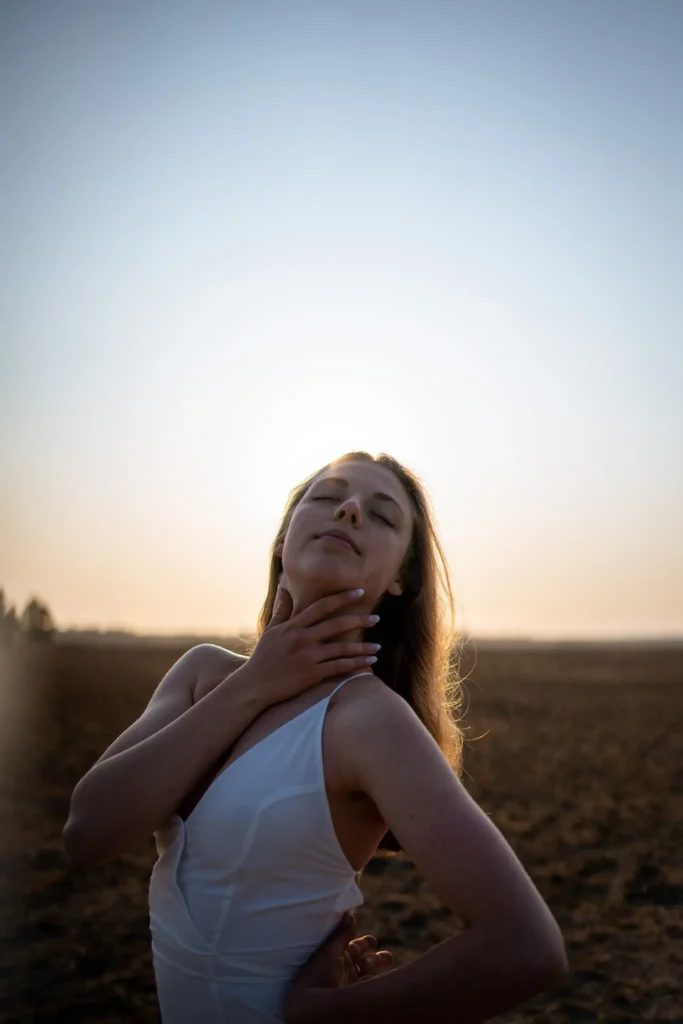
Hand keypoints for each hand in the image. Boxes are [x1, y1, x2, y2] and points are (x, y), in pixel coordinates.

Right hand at [239, 586, 380, 705]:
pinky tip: (369, 663)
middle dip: (359, 620)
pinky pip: (339, 667)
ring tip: (378, 646)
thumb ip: (282, 609)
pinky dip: (356, 665)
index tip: (359, 592)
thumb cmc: (263, 657)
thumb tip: (285, 588)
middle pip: (336, 625)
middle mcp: (303, 638)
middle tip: (376, 618)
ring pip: (341, 648)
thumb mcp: (271, 630)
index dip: (342, 598)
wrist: (253, 685)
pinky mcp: (312, 674)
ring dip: (362, 647)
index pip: (321, 607)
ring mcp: (308, 656)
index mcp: (294, 625)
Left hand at [283, 912, 392, 1022]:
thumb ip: (341, 933)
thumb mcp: (331, 951)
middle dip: (374, 957)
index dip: (363, 943)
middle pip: (361, 962)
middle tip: (388, 955)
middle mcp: (341, 970)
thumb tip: (350, 913)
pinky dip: (374, 984)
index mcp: (334, 956)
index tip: (373, 940)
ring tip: (389, 961)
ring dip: (377, 967)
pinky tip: (383, 983)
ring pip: (365, 974)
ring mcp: (347, 985)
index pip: (352, 947)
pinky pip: (366, 987)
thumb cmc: (318, 975)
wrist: (311, 1005)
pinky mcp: (352, 996)